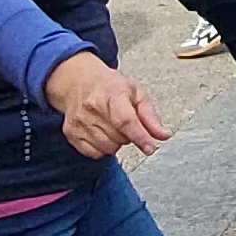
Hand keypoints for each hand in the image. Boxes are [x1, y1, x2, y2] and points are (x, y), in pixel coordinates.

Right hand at [42, 51, 167, 159]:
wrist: (78, 81)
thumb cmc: (109, 87)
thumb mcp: (136, 94)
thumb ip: (151, 116)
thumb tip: (164, 136)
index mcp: (111, 94)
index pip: (126, 121)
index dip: (140, 137)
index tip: (150, 148)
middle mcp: (92, 108)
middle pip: (120, 138)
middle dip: (128, 135)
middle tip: (124, 121)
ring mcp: (79, 122)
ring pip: (109, 148)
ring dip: (115, 142)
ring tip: (111, 125)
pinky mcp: (71, 133)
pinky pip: (95, 154)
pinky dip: (102, 147)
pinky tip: (100, 132)